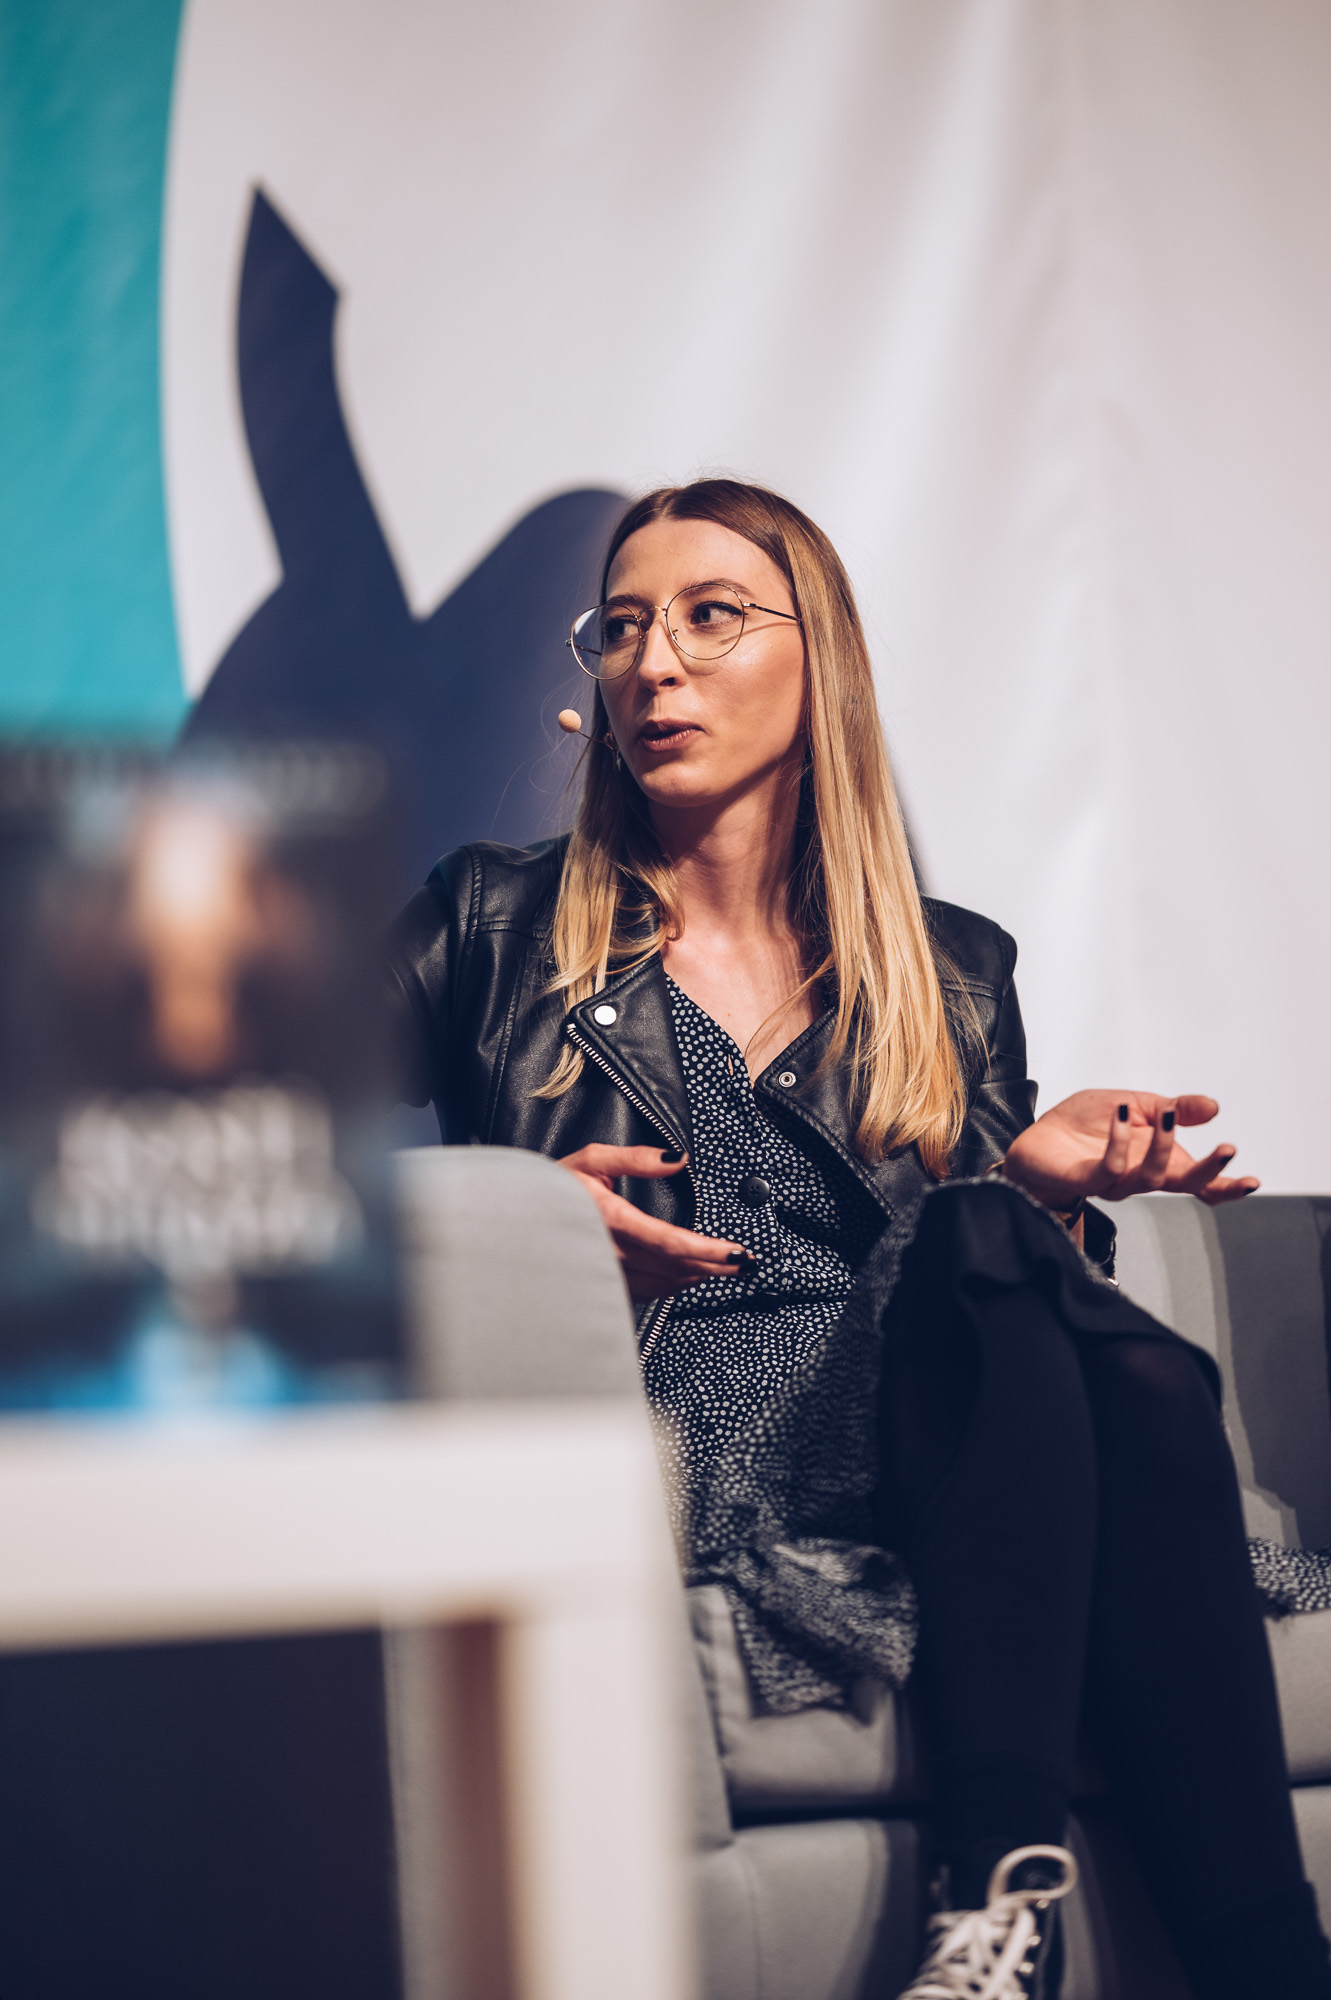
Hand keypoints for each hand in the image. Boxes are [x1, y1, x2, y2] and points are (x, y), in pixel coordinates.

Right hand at [557, 1144, 753, 1302]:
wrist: (514, 1219)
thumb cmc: (550, 1187)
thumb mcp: (591, 1159)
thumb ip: (636, 1159)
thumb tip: (677, 1158)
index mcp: (612, 1221)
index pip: (672, 1243)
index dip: (708, 1251)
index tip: (737, 1252)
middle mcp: (611, 1254)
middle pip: (676, 1267)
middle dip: (715, 1266)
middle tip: (745, 1263)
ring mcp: (606, 1275)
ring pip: (664, 1284)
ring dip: (698, 1278)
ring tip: (725, 1269)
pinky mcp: (603, 1285)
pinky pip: (647, 1292)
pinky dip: (673, 1286)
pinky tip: (688, 1278)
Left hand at [1001, 1092, 1259, 1209]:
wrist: (1038, 1140)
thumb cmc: (1084, 1126)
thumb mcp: (1135, 1105)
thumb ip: (1173, 1109)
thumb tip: (1212, 1106)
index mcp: (1157, 1160)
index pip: (1198, 1180)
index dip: (1226, 1185)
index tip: (1254, 1181)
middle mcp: (1140, 1176)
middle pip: (1184, 1184)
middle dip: (1210, 1171)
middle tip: (1227, 1149)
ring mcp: (1114, 1182)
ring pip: (1149, 1177)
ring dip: (1164, 1146)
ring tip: (1170, 1117)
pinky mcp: (1085, 1180)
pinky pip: (1110, 1169)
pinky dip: (1120, 1142)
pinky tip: (1122, 1117)